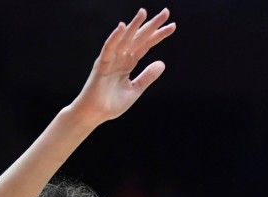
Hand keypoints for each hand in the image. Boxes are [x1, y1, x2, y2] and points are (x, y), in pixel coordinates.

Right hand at [70, 9, 175, 125]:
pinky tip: (123, 27)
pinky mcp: (101, 64)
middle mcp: (121, 57)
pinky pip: (109, 48)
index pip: (146, 45)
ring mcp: (111, 59)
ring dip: (134, 25)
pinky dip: (115, 37)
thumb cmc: (111, 103)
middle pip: (139, 38)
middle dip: (152, 25)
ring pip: (124, 39)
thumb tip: (162, 63)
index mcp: (129, 63)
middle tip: (165, 12)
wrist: (95, 114)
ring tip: (144, 13)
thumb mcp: (135, 90)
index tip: (172, 26)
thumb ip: (147, 76)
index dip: (158, 35)